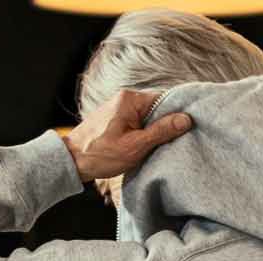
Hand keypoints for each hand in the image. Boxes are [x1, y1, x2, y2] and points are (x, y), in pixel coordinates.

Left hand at [65, 88, 192, 182]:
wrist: (72, 160)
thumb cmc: (101, 154)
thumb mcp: (135, 146)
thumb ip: (161, 131)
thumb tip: (185, 119)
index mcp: (130, 99)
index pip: (163, 99)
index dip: (178, 112)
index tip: (190, 125)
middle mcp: (124, 98)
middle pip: (156, 107)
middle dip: (167, 123)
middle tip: (179, 140)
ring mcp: (119, 108)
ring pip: (147, 116)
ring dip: (155, 130)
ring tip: (165, 145)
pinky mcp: (115, 119)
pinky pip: (137, 122)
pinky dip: (145, 133)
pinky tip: (148, 146)